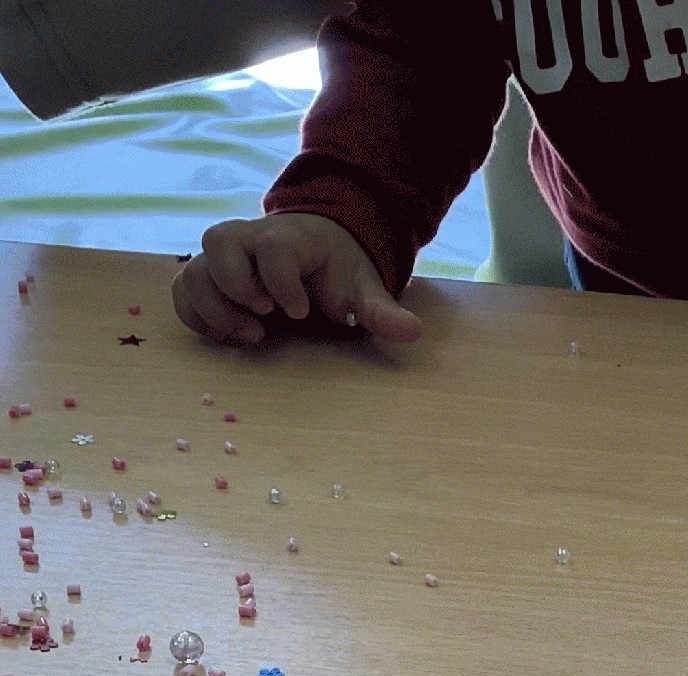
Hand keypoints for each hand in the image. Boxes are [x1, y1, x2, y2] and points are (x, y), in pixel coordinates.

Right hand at [171, 213, 422, 345]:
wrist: (311, 252)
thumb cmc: (336, 270)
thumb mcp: (362, 288)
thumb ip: (381, 311)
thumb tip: (414, 332)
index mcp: (289, 237)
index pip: (274, 249)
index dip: (282, 282)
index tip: (298, 312)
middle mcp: (247, 239)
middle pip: (220, 246)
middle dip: (237, 287)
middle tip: (266, 321)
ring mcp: (221, 257)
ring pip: (195, 270)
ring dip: (214, 307)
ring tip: (251, 335)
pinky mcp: (205, 276)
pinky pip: (183, 291)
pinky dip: (197, 315)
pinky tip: (228, 336)